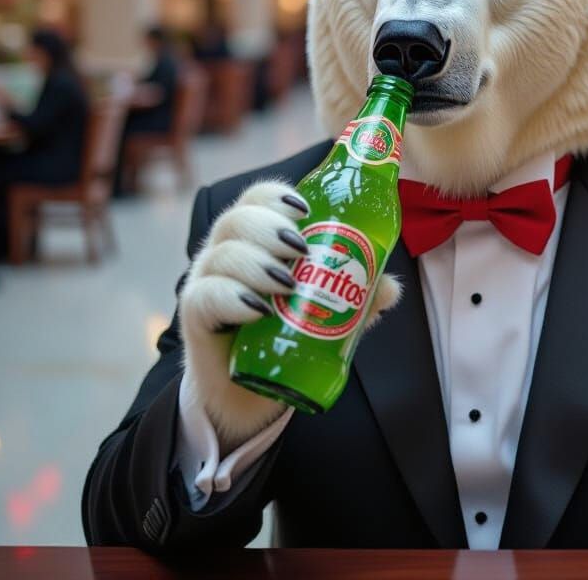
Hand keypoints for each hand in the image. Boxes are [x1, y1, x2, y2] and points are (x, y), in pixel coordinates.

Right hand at [179, 180, 402, 447]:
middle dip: (270, 227)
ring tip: (288, 284)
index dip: (279, 196)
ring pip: (223, 254)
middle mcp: (229, 252)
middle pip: (238, 219)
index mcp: (258, 238)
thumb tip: (391, 288)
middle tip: (302, 250)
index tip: (306, 209)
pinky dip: (232, 298)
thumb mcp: (331, 311)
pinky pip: (205, 297)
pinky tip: (258, 309)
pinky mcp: (197, 318)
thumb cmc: (290, 332)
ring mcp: (209, 282)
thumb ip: (361, 297)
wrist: (253, 390)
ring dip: (257, 263)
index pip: (259, 199)